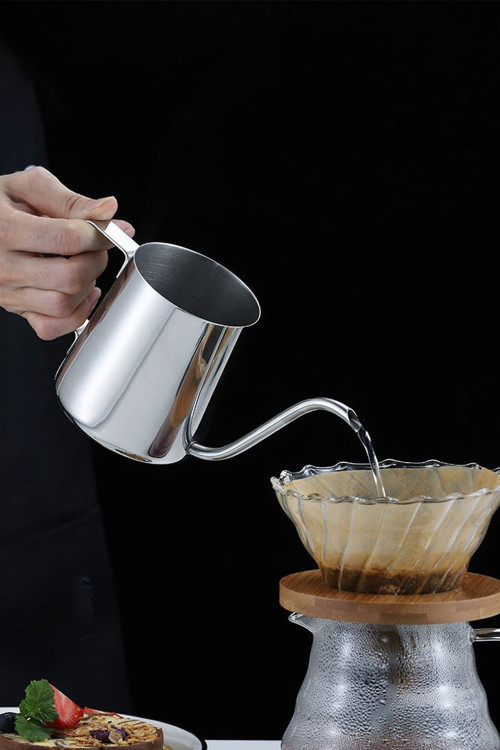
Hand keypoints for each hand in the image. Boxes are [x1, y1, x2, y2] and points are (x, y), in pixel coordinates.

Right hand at [0, 166, 134, 338]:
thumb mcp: (26, 188)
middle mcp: (4, 266)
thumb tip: (109, 210)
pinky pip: (50, 327)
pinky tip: (79, 293)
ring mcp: (8, 293)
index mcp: (6, 229)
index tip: (114, 230)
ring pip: (63, 305)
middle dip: (96, 260)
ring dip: (86, 286)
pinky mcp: (14, 309)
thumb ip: (70, 200)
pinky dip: (75, 315)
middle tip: (94, 247)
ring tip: (82, 265)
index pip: (68, 238)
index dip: (100, 235)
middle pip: (70, 276)